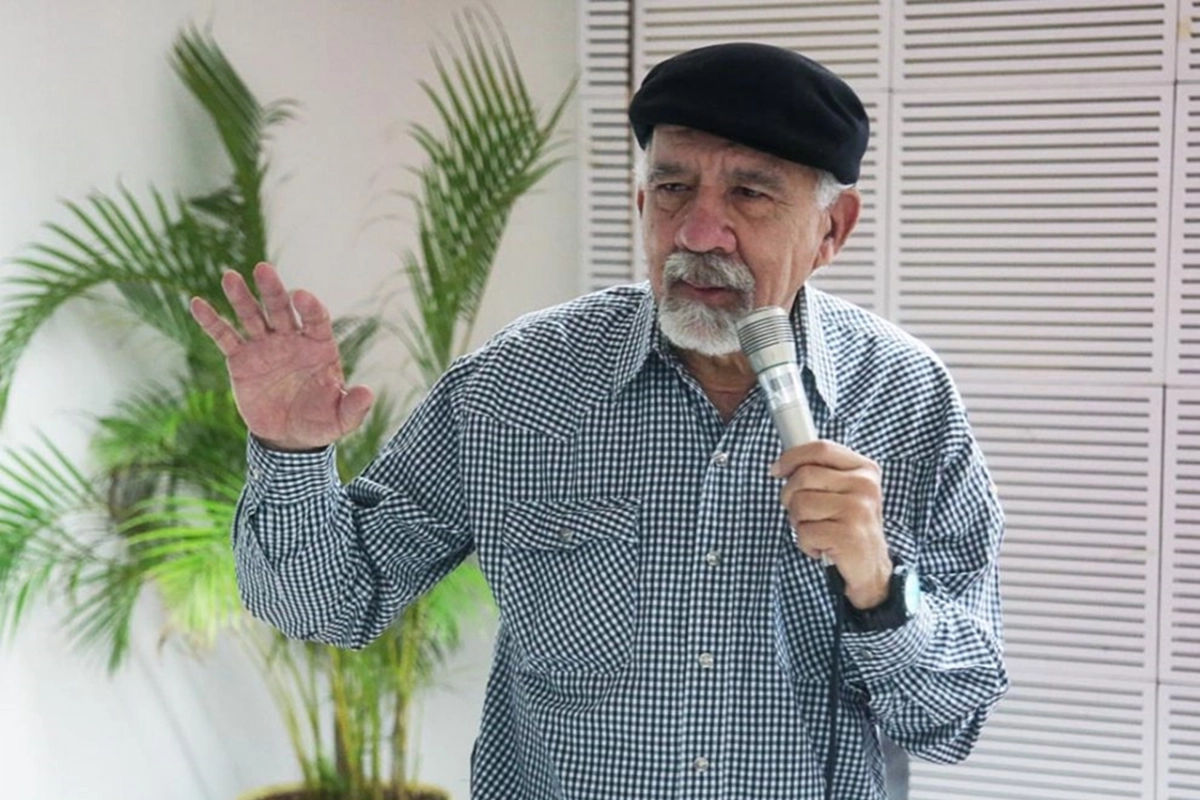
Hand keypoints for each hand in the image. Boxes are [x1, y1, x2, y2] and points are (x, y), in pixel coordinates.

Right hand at [189, 262, 373, 450]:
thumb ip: (354, 407)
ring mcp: (264, 346)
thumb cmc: (319, 422)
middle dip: (273, 290)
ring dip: (242, 297)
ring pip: (252, 316)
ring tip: (231, 277)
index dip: (310, 307)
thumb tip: (368, 394)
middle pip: (281, 309)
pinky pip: (224, 336)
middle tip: (264, 269)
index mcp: (319, 345)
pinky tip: (198, 303)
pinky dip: (211, 321)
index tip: (302, 297)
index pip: (315, 319)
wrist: (288, 437)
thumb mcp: (340, 419)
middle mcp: (291, 339)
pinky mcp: (240, 358)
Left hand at [771, 440, 891, 609]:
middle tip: (801, 512)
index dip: (792, 457)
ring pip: (800, 504)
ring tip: (817, 530)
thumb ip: (821, 473)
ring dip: (798, 522)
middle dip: (790, 496)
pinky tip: (822, 546)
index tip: (777, 470)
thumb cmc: (849, 526)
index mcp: (865, 469)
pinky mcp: (848, 535)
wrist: (871, 568)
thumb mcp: (844, 492)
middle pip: (804, 476)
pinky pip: (804, 532)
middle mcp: (865, 486)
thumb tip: (784, 464)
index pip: (821, 448)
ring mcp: (858, 510)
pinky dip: (805, 543)